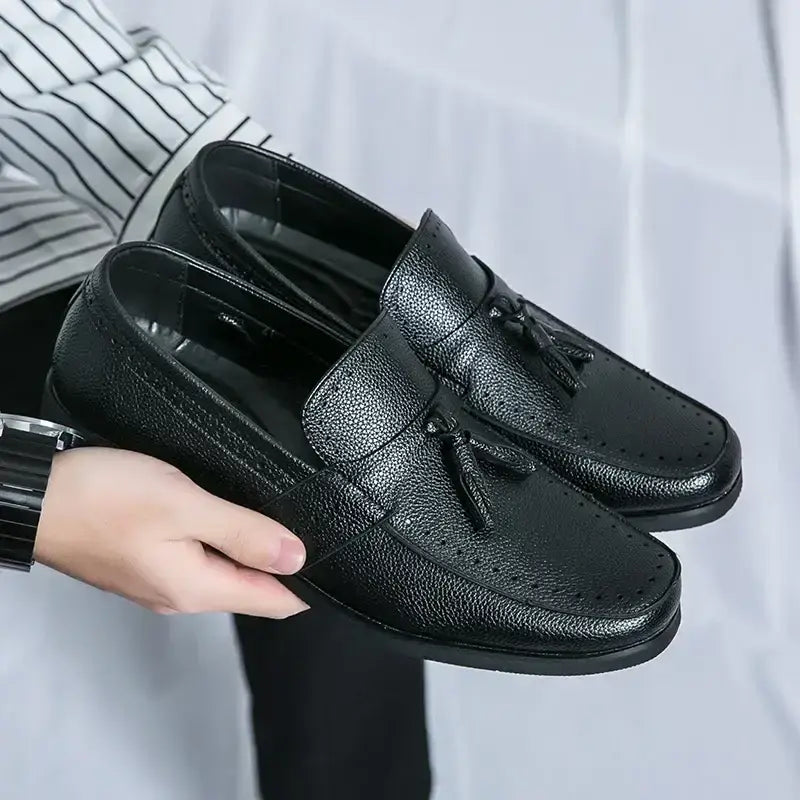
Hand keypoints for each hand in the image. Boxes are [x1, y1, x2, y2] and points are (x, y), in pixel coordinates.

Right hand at [34, 447, 308, 617]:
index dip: (310, 584)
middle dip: (284, 565)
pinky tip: (228, 519)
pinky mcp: (147, 562)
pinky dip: (222, 543)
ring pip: (226, 573)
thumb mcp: (186, 506)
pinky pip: (200, 560)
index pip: (274, 602)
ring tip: (275, 519)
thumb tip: (296, 556)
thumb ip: (244, 532)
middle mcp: (182, 595)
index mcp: (197, 588)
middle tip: (311, 527)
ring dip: (252, 551)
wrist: (37, 496)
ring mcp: (161, 581)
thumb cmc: (103, 499)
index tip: (335, 559)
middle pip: (252, 588)